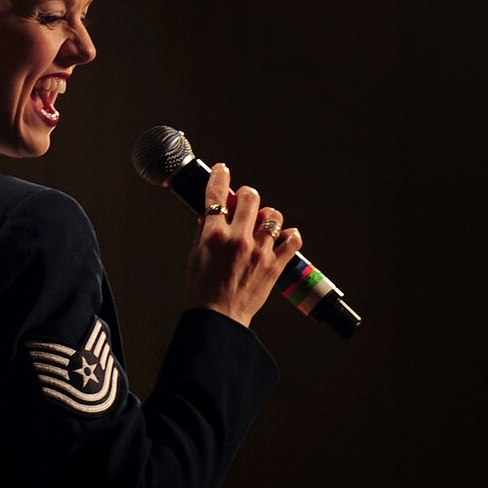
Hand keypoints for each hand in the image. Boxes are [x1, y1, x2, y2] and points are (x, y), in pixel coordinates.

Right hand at [185, 163, 303, 328]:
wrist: (219, 318)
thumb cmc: (202, 290)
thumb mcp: (195, 256)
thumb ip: (204, 232)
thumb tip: (209, 214)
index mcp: (214, 235)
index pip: (216, 195)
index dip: (220, 177)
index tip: (222, 170)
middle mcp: (239, 239)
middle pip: (250, 197)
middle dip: (246, 195)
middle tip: (243, 202)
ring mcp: (260, 251)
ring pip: (273, 215)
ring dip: (267, 215)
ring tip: (261, 223)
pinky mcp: (275, 265)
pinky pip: (292, 239)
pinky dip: (289, 235)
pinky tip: (281, 237)